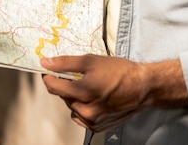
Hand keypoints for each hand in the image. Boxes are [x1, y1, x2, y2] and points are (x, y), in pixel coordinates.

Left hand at [41, 54, 187, 132]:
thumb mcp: (91, 60)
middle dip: (65, 84)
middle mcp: (85, 111)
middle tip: (75, 73)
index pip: (53, 86)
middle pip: (63, 96)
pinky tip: (93, 97)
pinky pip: (81, 116)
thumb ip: (66, 63)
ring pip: (71, 107)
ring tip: (87, 84)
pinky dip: (82, 106)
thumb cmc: (119, 71)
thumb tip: (45, 62)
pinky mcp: (98, 127)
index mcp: (82, 92)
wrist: (142, 87)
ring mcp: (91, 121)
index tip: (47, 68)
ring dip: (73, 96)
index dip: (48, 76)